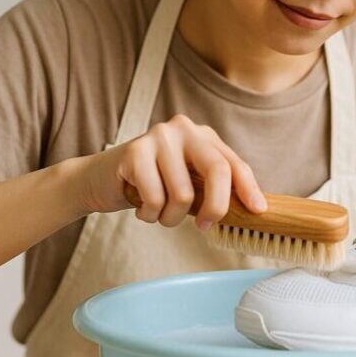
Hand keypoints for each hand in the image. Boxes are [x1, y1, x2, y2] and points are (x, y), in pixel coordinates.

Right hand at [76, 114, 266, 230]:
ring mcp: (158, 137)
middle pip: (216, 171)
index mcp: (203, 136)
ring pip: (183, 195)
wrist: (98, 179)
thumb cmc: (151, 184)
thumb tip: (249, 212)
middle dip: (215, 208)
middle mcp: (184, 129)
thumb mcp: (187, 183)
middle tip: (204, 227)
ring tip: (158, 212)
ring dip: (170, 218)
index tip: (257, 211)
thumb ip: (212, 190)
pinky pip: (155, 199)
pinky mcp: (135, 152)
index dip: (248, 189)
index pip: (234, 163)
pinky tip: (140, 206)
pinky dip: (149, 215)